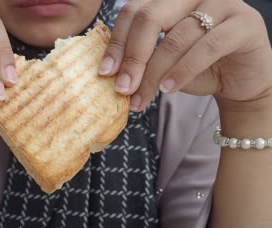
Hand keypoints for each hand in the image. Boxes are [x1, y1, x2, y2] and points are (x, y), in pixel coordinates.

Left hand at [99, 0, 271, 111]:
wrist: (239, 82)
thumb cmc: (196, 69)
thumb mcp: (161, 62)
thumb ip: (140, 58)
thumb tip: (108, 73)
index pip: (134, 12)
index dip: (116, 42)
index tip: (105, 72)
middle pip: (150, 18)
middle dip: (132, 57)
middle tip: (122, 88)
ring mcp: (222, 4)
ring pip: (176, 37)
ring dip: (154, 73)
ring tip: (141, 97)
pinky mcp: (244, 24)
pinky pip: (206, 47)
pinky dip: (182, 71)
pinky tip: (167, 89)